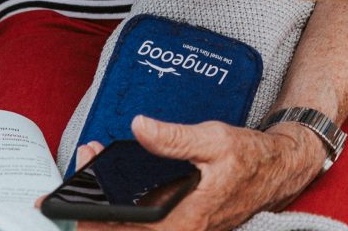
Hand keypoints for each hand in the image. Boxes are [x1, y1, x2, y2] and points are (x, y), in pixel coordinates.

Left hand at [67, 116, 321, 230]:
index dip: (94, 222)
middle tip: (82, 168)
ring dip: (107, 204)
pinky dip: (124, 202)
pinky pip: (144, 220)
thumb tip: (140, 128)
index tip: (69, 204)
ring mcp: (180, 229)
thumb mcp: (213, 139)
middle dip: (94, 206)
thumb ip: (174, 137)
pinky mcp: (181, 222)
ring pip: (132, 226)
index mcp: (184, 220)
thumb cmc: (250, 158)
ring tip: (94, 165)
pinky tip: (116, 178)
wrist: (277, 170)